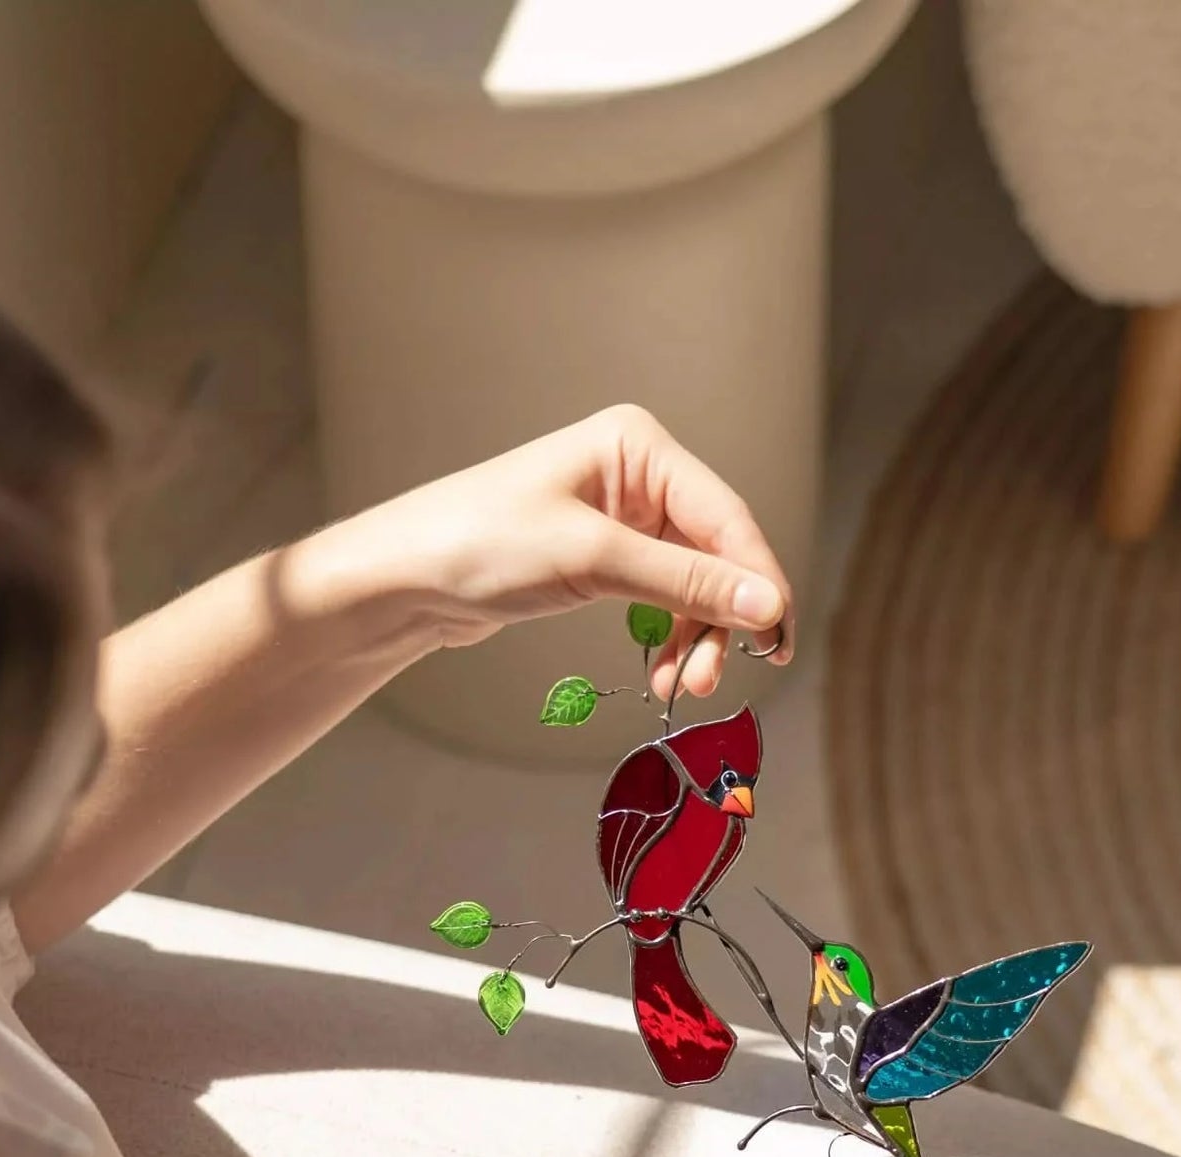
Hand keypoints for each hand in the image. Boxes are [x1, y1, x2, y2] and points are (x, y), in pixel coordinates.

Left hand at [342, 404, 795, 700]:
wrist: (405, 578)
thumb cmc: (481, 544)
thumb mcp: (592, 561)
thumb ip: (684, 584)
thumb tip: (767, 605)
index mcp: (640, 444)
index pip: (726, 517)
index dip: (758, 581)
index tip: (775, 639)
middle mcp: (638, 472)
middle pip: (716, 553)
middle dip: (721, 620)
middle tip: (712, 681)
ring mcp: (623, 515)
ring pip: (692, 583)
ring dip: (695, 638)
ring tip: (681, 687)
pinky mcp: (604, 556)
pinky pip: (660, 597)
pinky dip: (668, 637)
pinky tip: (661, 672)